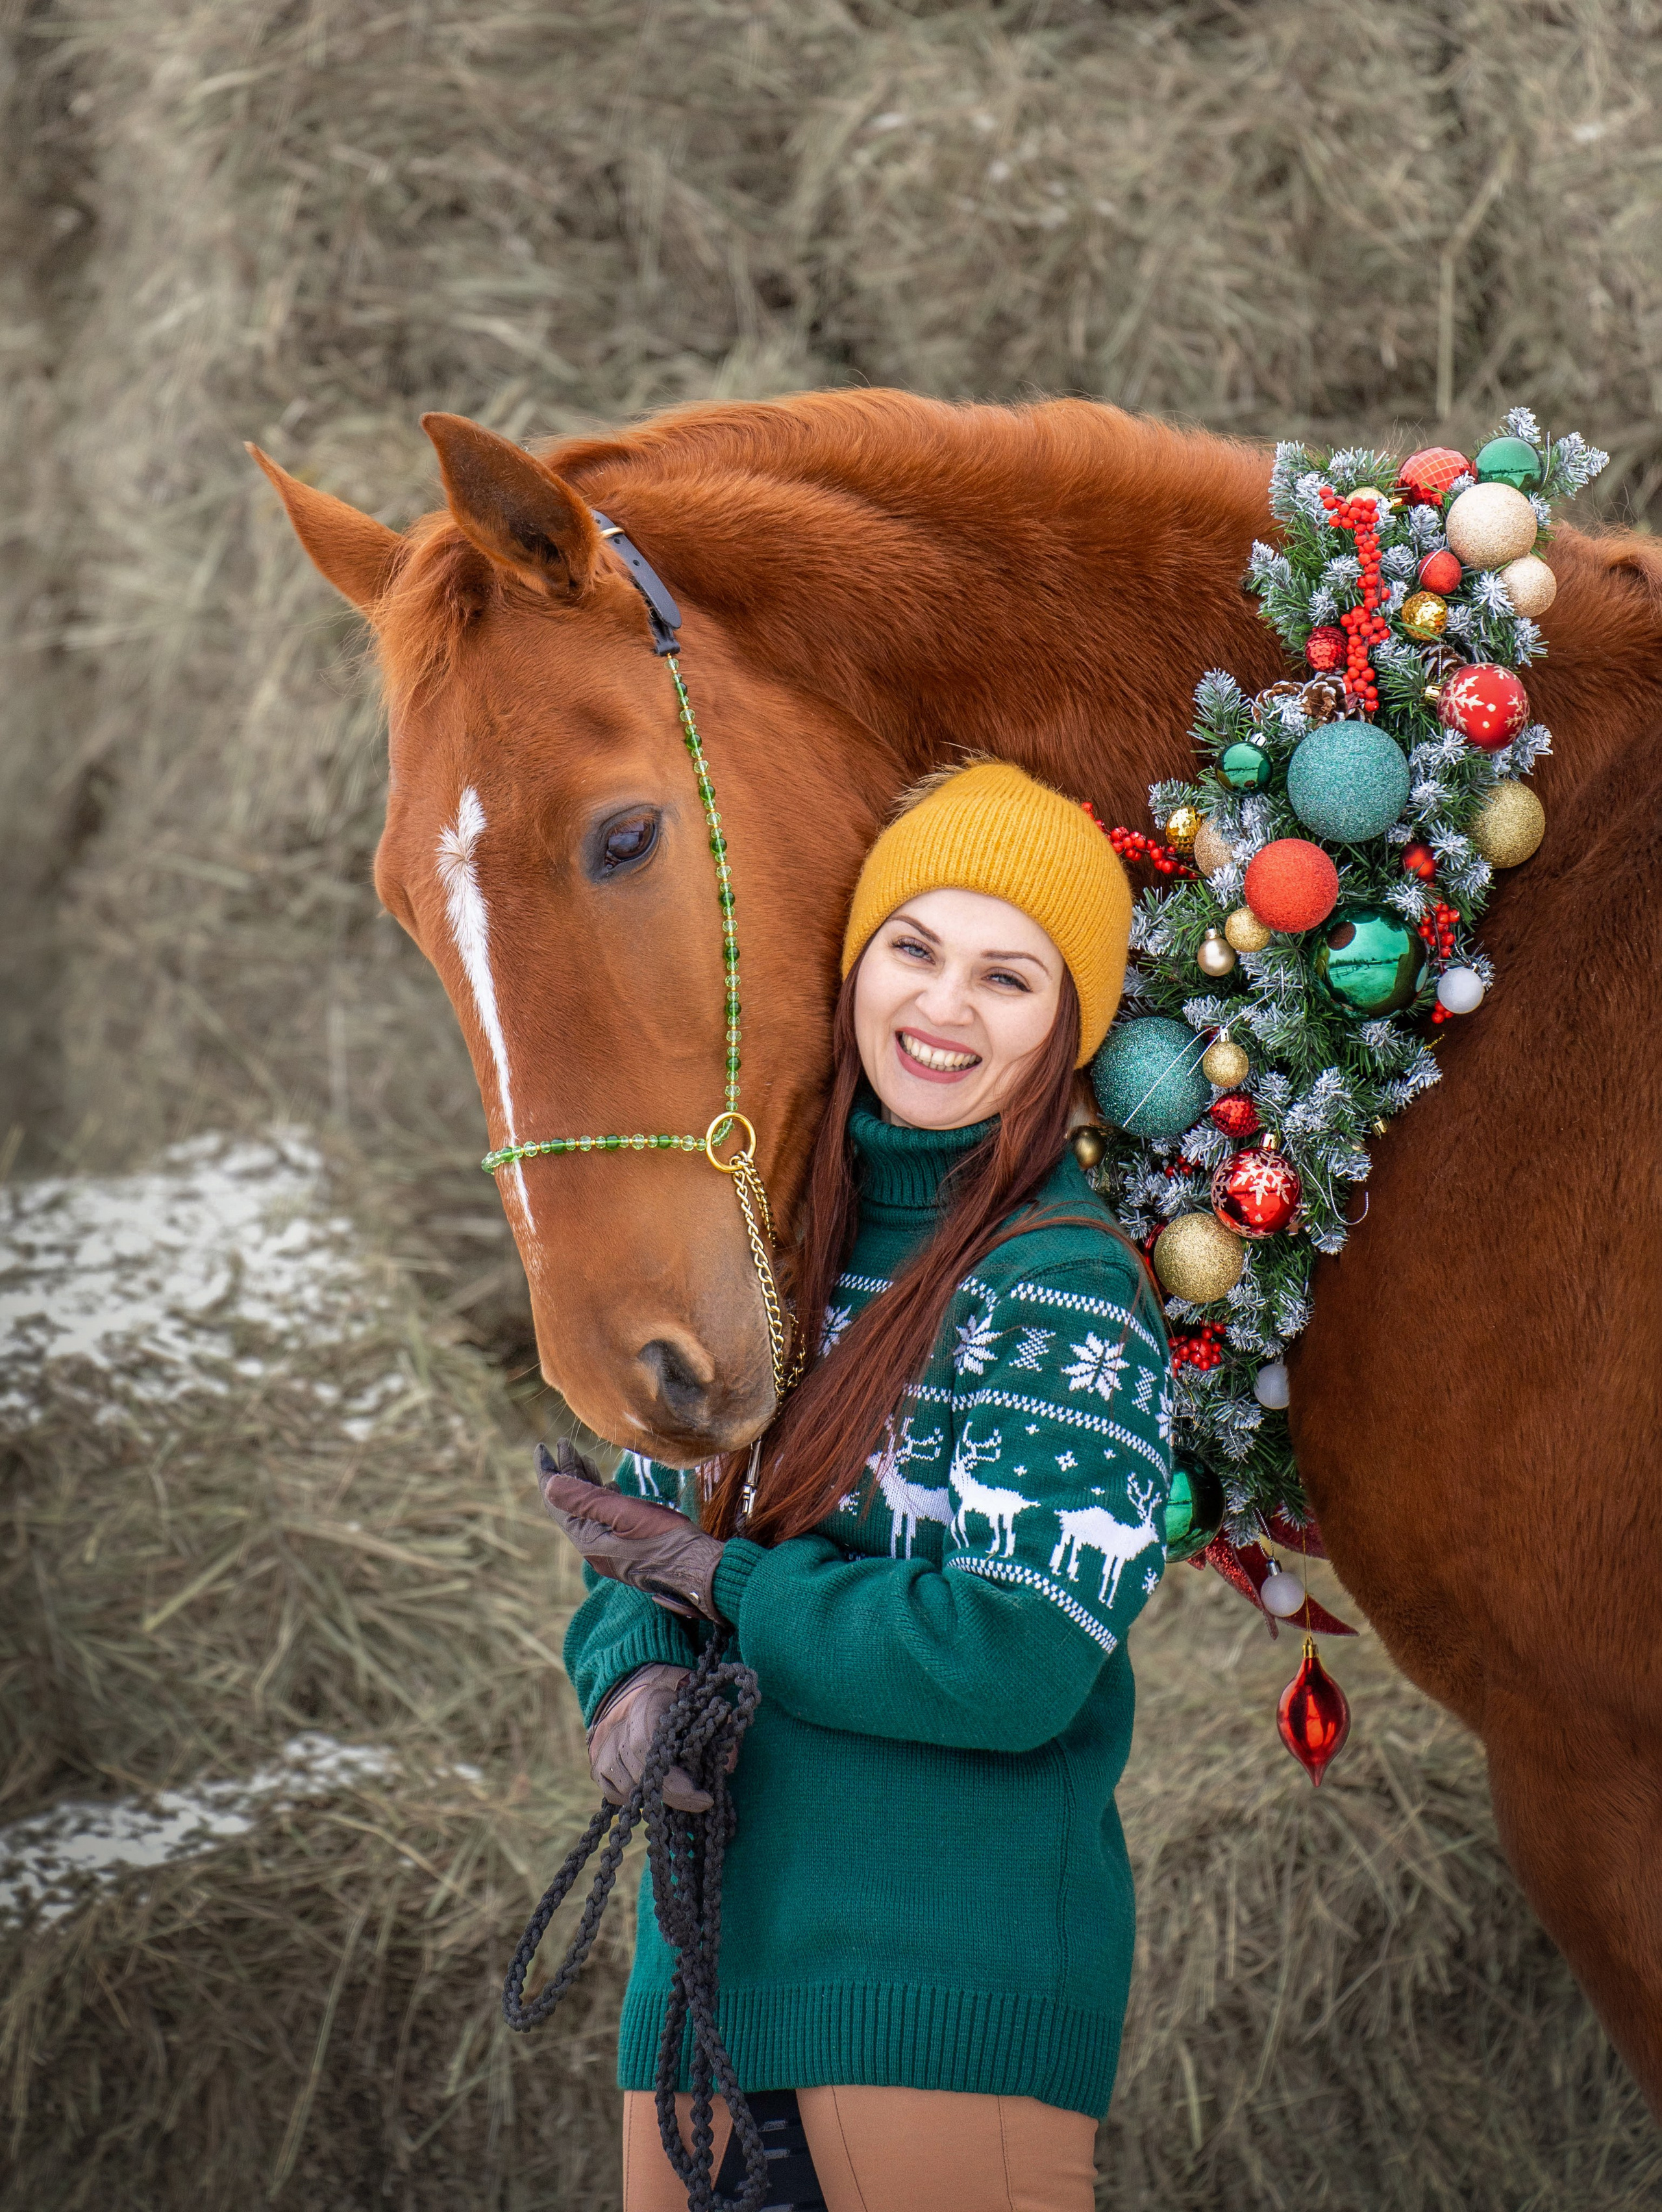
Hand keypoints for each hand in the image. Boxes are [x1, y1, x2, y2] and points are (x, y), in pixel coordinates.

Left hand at [535, 1440, 726, 1620]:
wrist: (697, 1568)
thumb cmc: (662, 1540)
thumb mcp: (621, 1513)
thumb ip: (584, 1499)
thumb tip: (549, 1484)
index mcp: (587, 1539)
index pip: (556, 1501)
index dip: (547, 1472)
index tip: (542, 1447)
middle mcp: (594, 1545)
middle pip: (571, 1504)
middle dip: (566, 1472)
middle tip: (564, 1443)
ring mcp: (610, 1546)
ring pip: (589, 1509)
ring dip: (584, 1482)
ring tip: (581, 1457)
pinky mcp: (627, 1545)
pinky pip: (605, 1517)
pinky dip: (602, 1495)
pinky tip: (609, 1484)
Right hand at [587, 1663, 717, 1812]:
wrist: (631, 1683)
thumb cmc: (670, 1691)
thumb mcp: (696, 1696)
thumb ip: (716, 1723)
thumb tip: (728, 1763)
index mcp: (644, 1708)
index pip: (650, 1751)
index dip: (676, 1782)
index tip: (705, 1798)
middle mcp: (617, 1730)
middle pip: (641, 1777)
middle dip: (675, 1796)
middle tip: (701, 1801)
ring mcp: (603, 1749)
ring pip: (628, 1790)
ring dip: (656, 1798)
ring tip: (680, 1792)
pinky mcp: (597, 1764)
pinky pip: (613, 1794)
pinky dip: (634, 1798)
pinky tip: (653, 1790)